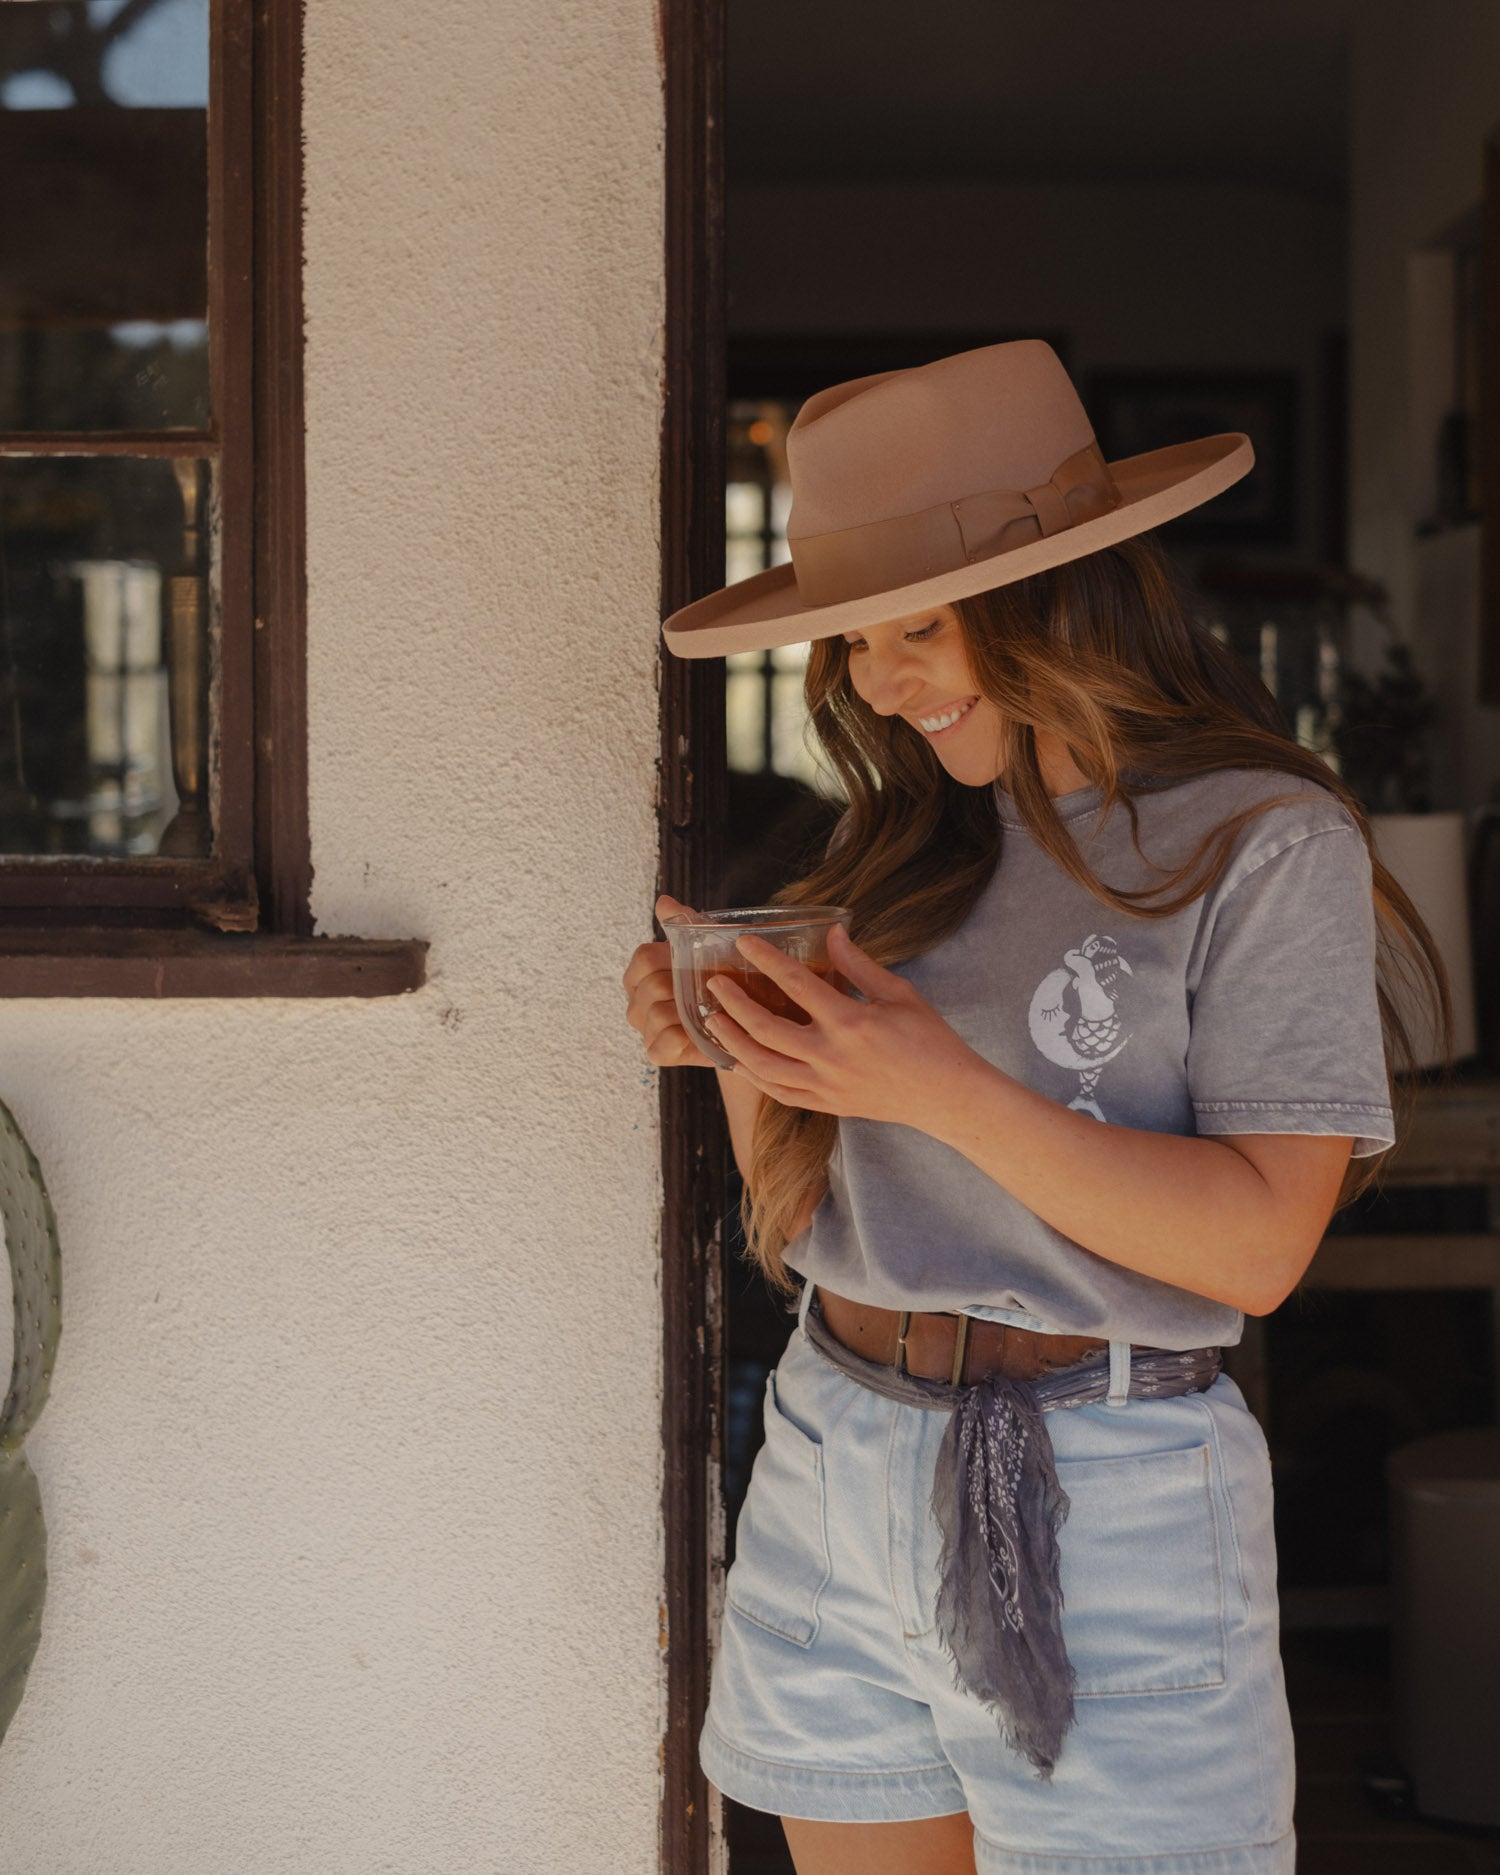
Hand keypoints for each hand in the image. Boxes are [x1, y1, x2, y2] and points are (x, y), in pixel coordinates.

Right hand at [622, 894, 719, 1069]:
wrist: (748, 1019)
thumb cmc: (725, 978)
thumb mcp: (710, 946)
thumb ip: (685, 925)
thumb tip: (664, 902)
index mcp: (642, 971)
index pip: (644, 958)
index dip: (672, 959)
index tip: (699, 962)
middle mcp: (637, 1001)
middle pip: (652, 987)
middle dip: (686, 987)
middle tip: (714, 989)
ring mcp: (645, 1028)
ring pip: (658, 1015)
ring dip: (689, 1013)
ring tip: (711, 1011)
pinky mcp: (657, 1052)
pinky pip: (661, 1044)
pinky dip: (684, 1039)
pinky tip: (703, 1032)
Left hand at [701, 923, 978, 1126]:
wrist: (946, 1096)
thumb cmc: (929, 1041)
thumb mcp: (899, 994)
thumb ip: (859, 965)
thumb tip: (833, 933)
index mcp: (851, 1022)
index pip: (796, 984)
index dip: (766, 960)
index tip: (744, 944)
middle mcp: (831, 1056)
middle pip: (766, 1028)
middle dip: (734, 1004)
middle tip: (715, 984)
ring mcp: (826, 1085)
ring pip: (764, 1065)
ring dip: (733, 1042)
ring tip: (714, 1022)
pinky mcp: (827, 1105)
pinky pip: (779, 1093)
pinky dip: (754, 1077)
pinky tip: (738, 1061)